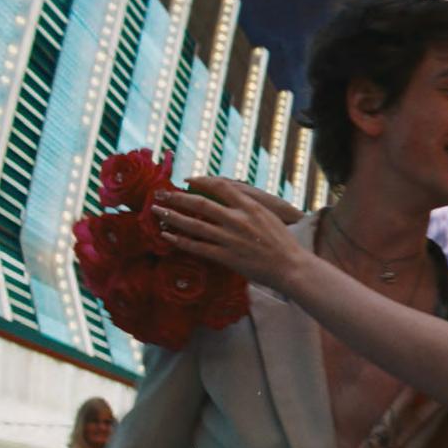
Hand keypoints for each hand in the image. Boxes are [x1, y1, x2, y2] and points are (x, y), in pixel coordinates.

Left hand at [152, 176, 306, 288]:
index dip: (201, 181)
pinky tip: (167, 237)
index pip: (220, 187)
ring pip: (194, 225)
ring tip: (156, 211)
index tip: (187, 180)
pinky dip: (180, 241)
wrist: (291, 267)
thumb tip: (231, 197)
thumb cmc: (283, 242)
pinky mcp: (226, 257)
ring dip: (172, 217)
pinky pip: (197, 247)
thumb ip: (249, 206)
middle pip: (200, 204)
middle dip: (177, 197)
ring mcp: (230, 239)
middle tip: (160, 193)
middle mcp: (238, 220)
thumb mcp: (269, 215)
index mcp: (250, 207)